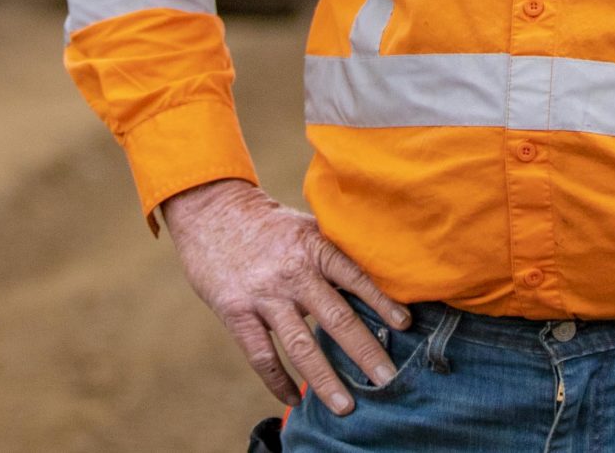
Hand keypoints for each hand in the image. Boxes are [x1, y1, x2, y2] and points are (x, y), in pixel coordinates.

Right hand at [158, 178, 411, 414]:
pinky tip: (293, 399)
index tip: (404, 325)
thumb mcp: (304, 227)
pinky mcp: (236, 311)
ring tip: (345, 407)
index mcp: (313, 246)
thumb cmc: (267, 223)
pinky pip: (262, 355)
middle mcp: (292, 272)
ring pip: (300, 345)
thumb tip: (376, 283)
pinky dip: (279, 381)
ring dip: (325, 380)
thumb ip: (333, 253)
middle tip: (388, 380)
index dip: (381, 301)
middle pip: (336, 318)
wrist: (210, 208)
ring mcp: (263, 294)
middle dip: (365, 352)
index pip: (354, 277)